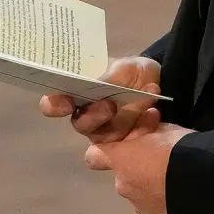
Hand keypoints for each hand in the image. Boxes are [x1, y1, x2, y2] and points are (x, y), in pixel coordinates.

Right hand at [40, 54, 162, 143]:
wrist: (159, 83)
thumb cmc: (133, 73)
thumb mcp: (125, 67)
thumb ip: (110, 76)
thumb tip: (98, 84)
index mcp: (78, 94)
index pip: (54, 104)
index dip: (54, 105)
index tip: (66, 102)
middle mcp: (87, 116)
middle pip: (80, 124)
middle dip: (94, 116)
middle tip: (111, 106)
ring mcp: (105, 133)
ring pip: (103, 139)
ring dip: (124, 121)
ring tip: (143, 106)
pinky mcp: (124, 145)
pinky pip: (128, 147)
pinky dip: (142, 129)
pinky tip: (153, 114)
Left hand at [84, 115, 193, 213]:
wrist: (201, 185)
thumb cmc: (179, 150)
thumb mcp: (163, 128)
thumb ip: (147, 130)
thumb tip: (146, 126)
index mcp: (121, 159)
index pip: (94, 155)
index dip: (104, 150)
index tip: (120, 145)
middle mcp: (122, 185)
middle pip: (122, 174)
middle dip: (137, 166)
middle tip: (160, 158)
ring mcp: (137, 206)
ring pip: (138, 192)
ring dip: (150, 184)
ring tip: (175, 177)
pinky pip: (153, 208)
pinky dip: (161, 201)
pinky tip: (178, 194)